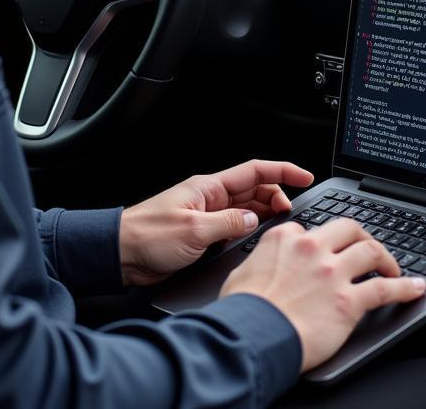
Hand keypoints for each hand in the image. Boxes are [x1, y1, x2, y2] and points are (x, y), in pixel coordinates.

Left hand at [119, 159, 312, 285]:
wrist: (121, 254)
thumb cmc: (147, 236)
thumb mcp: (194, 230)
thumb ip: (228, 223)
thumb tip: (255, 219)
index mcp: (209, 187)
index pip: (254, 171)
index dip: (282, 171)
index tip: (304, 176)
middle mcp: (210, 198)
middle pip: (254, 189)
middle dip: (277, 196)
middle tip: (291, 213)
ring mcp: (208, 215)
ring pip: (247, 208)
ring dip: (265, 214)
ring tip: (280, 225)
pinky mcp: (204, 234)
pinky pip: (235, 226)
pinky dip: (250, 229)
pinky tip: (256, 238)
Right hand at [220, 217, 425, 372]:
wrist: (253, 336)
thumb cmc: (243, 311)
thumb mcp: (242, 272)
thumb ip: (262, 259)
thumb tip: (264, 264)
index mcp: (286, 238)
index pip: (312, 228)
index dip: (321, 241)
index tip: (325, 252)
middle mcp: (312, 248)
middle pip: (349, 228)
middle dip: (362, 236)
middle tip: (368, 248)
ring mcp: (333, 273)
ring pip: (371, 251)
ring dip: (386, 258)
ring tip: (393, 268)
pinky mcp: (349, 301)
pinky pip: (386, 290)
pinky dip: (405, 288)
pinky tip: (415, 288)